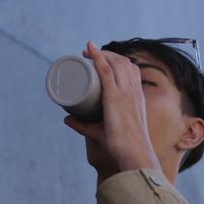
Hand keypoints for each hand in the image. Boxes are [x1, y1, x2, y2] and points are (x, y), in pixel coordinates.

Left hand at [63, 41, 161, 172]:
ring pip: (113, 63)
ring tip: (86, 52)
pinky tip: (90, 49)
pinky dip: (98, 57)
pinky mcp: (115, 97)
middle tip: (87, 54)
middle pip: (121, 62)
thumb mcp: (100, 131)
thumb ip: (83, 125)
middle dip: (105, 53)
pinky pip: (106, 71)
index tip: (101, 58)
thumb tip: (65, 119)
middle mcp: (133, 91)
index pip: (131, 69)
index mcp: (137, 96)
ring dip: (100, 53)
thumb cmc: (122, 146)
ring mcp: (125, 93)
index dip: (117, 60)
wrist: (134, 154)